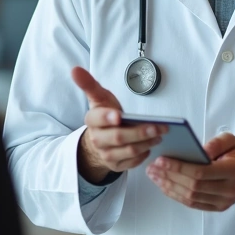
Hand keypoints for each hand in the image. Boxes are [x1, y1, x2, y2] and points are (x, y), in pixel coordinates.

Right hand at [72, 67, 166, 183]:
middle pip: (118, 137)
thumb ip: (89, 84)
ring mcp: (106, 154)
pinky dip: (143, 155)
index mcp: (92, 120)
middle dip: (139, 132)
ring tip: (159, 134)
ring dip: (146, 143)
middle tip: (158, 127)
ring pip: (128, 151)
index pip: (98, 119)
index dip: (108, 117)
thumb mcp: (99, 98)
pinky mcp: (115, 166)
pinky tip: (151, 145)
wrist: (101, 138)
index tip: (119, 115)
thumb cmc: (105, 114)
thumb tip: (75, 69)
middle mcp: (97, 139)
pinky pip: (132, 163)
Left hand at [145, 133, 234, 211]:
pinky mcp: (217, 207)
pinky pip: (193, 203)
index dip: (179, 167)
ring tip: (155, 175)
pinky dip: (176, 195)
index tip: (162, 160)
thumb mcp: (232, 140)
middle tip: (153, 166)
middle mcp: (230, 189)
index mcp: (234, 170)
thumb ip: (215, 143)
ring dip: (169, 186)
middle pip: (193, 186)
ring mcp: (224, 201)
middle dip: (169, 176)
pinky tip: (165, 184)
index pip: (202, 172)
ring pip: (190, 197)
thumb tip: (199, 150)